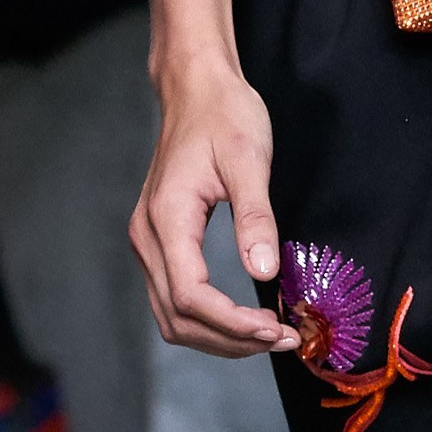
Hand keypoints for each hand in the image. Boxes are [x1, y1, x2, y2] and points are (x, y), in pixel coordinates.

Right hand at [132, 57, 296, 358]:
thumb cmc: (224, 116)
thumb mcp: (249, 159)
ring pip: (172, 316)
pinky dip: (209, 320)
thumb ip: (255, 217)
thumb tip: (263, 271)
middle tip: (283, 339)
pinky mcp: (160, 245)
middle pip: (177, 317)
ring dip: (219, 337)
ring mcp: (149, 243)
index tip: (275, 329)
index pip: (190, 295)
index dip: (232, 323)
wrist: (196, 91)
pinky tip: (244, 319)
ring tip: (268, 335)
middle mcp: (148, 237)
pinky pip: (176, 299)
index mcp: (167, 218)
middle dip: (230, 340)